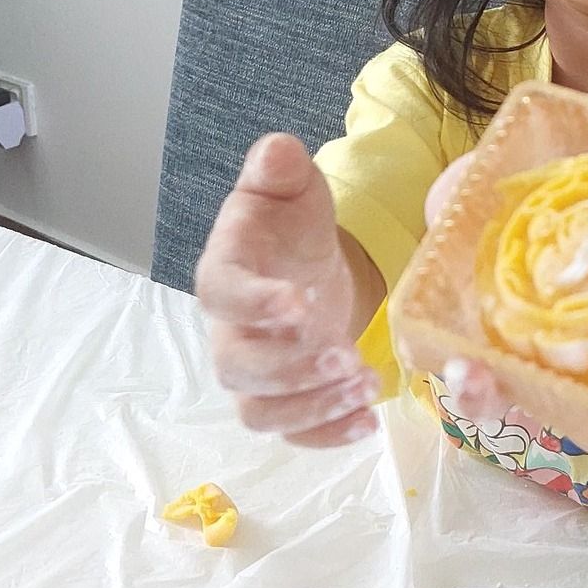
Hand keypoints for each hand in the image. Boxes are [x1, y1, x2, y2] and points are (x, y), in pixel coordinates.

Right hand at [195, 134, 380, 447]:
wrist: (304, 262)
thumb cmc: (289, 224)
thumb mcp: (290, 187)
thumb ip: (280, 168)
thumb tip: (278, 151)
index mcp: (225, 272)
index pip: (221, 294)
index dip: (254, 304)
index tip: (299, 305)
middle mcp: (231, 331)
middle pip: (237, 368)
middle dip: (290, 369)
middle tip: (346, 354)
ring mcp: (256, 372)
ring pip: (260, 411)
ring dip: (312, 408)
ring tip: (366, 387)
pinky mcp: (285, 399)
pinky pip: (292, 434)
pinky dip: (326, 436)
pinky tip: (367, 422)